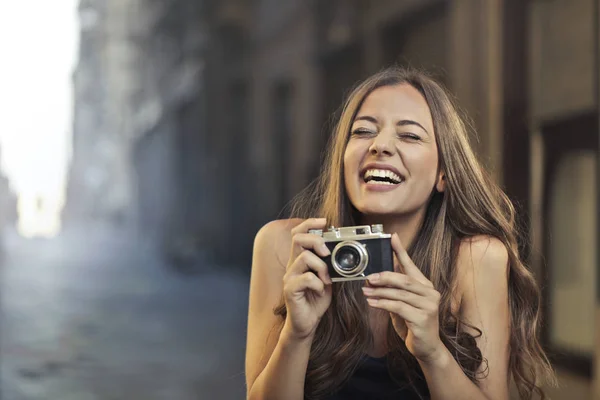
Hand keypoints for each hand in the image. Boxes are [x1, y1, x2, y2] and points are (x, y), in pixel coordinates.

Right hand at [282, 218, 332, 340]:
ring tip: (326, 279)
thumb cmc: (316, 300)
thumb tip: (343, 253)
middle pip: (298, 239)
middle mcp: (292, 265)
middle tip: (326, 253)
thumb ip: (331, 265)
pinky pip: (306, 278)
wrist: (307, 323)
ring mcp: (289, 277)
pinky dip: (318, 283)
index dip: (309, 224)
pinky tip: (320, 290)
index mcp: (300, 260)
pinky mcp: (290, 289)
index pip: (298, 234)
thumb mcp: (328, 279)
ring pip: (304, 257)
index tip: (324, 222)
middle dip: (316, 241)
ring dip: (321, 267)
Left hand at [362, 233, 444, 363]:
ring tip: (366, 292)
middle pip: (404, 279)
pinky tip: (372, 303)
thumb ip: (393, 291)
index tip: (392, 237)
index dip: (401, 251)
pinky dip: (383, 304)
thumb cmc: (413, 324)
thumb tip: (373, 278)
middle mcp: (430, 293)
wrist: (426, 348)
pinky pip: (398, 307)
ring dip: (380, 292)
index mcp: (425, 286)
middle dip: (385, 277)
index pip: (411, 265)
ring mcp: (428, 306)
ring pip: (400, 293)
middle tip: (369, 277)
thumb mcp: (402, 304)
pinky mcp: (422, 318)